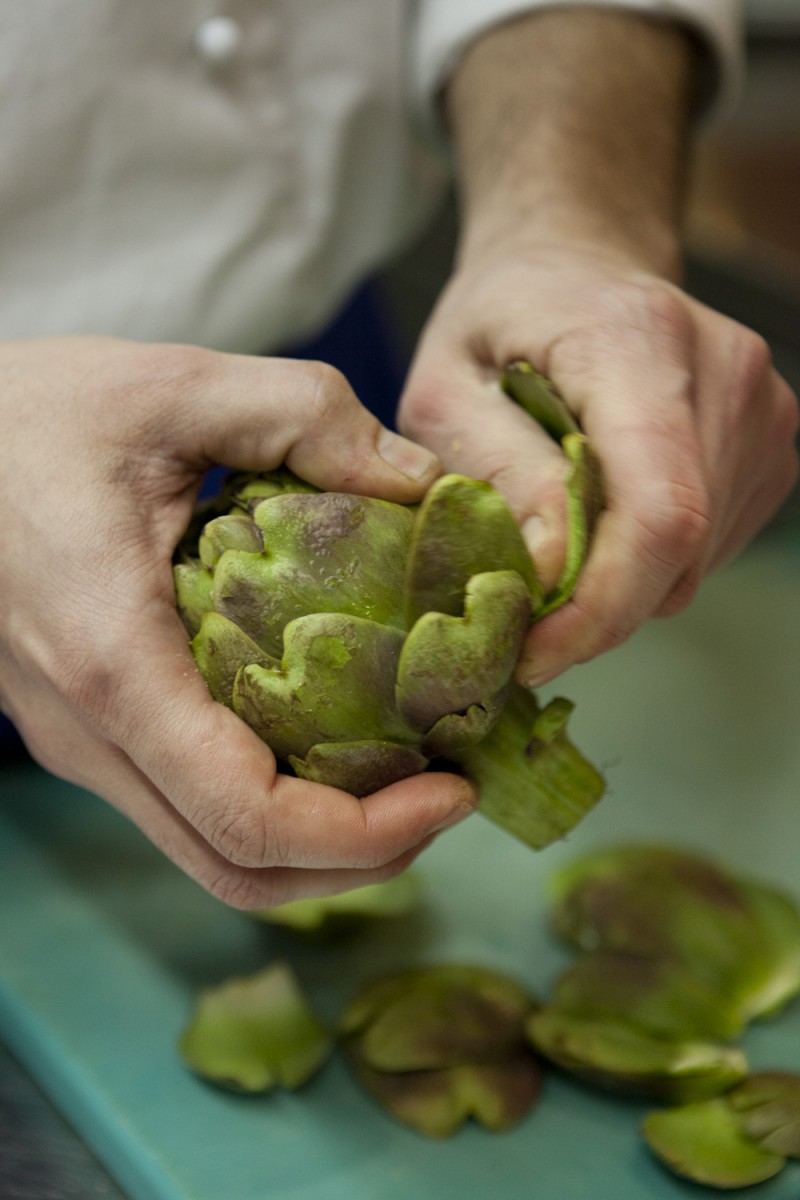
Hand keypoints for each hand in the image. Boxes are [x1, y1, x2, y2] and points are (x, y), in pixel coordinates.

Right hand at [0, 336, 475, 905]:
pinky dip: (279, 803)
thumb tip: (424, 483)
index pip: (248, 818)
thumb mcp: (177, 388)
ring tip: (409, 775)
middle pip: (241, 870)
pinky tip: (335, 738)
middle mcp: (91, 733)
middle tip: (450, 793)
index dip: (368, 834)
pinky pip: (190, 805)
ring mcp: (82, 744)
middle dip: (366, 857)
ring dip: (324, 843)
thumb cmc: (24, 415)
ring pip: (212, 851)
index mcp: (114, 663)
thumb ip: (310, 418)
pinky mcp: (89, 729)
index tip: (452, 789)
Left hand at [399, 6, 797, 686]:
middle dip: (597, 608)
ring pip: (696, 559)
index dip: (602, 605)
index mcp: (638, 340)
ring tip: (558, 541)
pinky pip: (709, 546)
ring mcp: (763, 407)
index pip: (658, 510)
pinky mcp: (770, 442)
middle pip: (681, 547)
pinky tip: (605, 516)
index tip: (533, 650)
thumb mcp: (447, 388)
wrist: (574, 263)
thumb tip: (552, 570)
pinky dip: (650, 562)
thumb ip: (494, 471)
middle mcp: (727, 370)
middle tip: (525, 617)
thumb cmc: (496, 324)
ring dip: (620, 586)